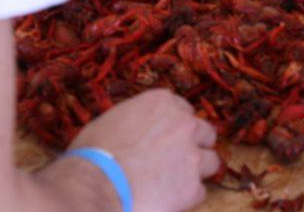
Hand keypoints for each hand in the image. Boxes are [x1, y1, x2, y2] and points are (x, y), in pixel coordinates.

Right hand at [38, 89, 218, 211]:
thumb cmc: (92, 155)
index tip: (167, 139)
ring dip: (196, 171)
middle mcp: (184, 124)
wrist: (94, 186)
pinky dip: (186, 198)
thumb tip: (137, 132)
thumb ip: (137, 122)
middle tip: (175, 161)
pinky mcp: (192, 187)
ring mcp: (192, 156)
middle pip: (205, 133)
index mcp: (162, 103)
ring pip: (211, 162)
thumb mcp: (112, 122)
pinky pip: (199, 192)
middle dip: (194, 146)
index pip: (184, 111)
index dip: (175, 128)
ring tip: (173, 183)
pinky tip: (165, 200)